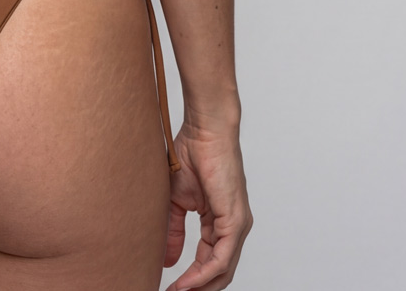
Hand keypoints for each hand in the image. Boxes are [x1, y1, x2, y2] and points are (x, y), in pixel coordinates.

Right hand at [162, 121, 251, 289]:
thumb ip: (174, 230)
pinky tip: (188, 282)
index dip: (190, 278)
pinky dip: (205, 274)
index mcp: (220, 222)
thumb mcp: (176, 200)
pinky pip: (222, 257)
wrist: (204, 131)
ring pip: (222, 270)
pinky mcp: (236, 221)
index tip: (170, 288)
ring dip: (199, 286)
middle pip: (218, 272)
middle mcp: (233, 228)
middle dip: (197, 288)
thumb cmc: (191, 154)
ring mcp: (237, 225)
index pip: (208, 260)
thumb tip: (167, 261)